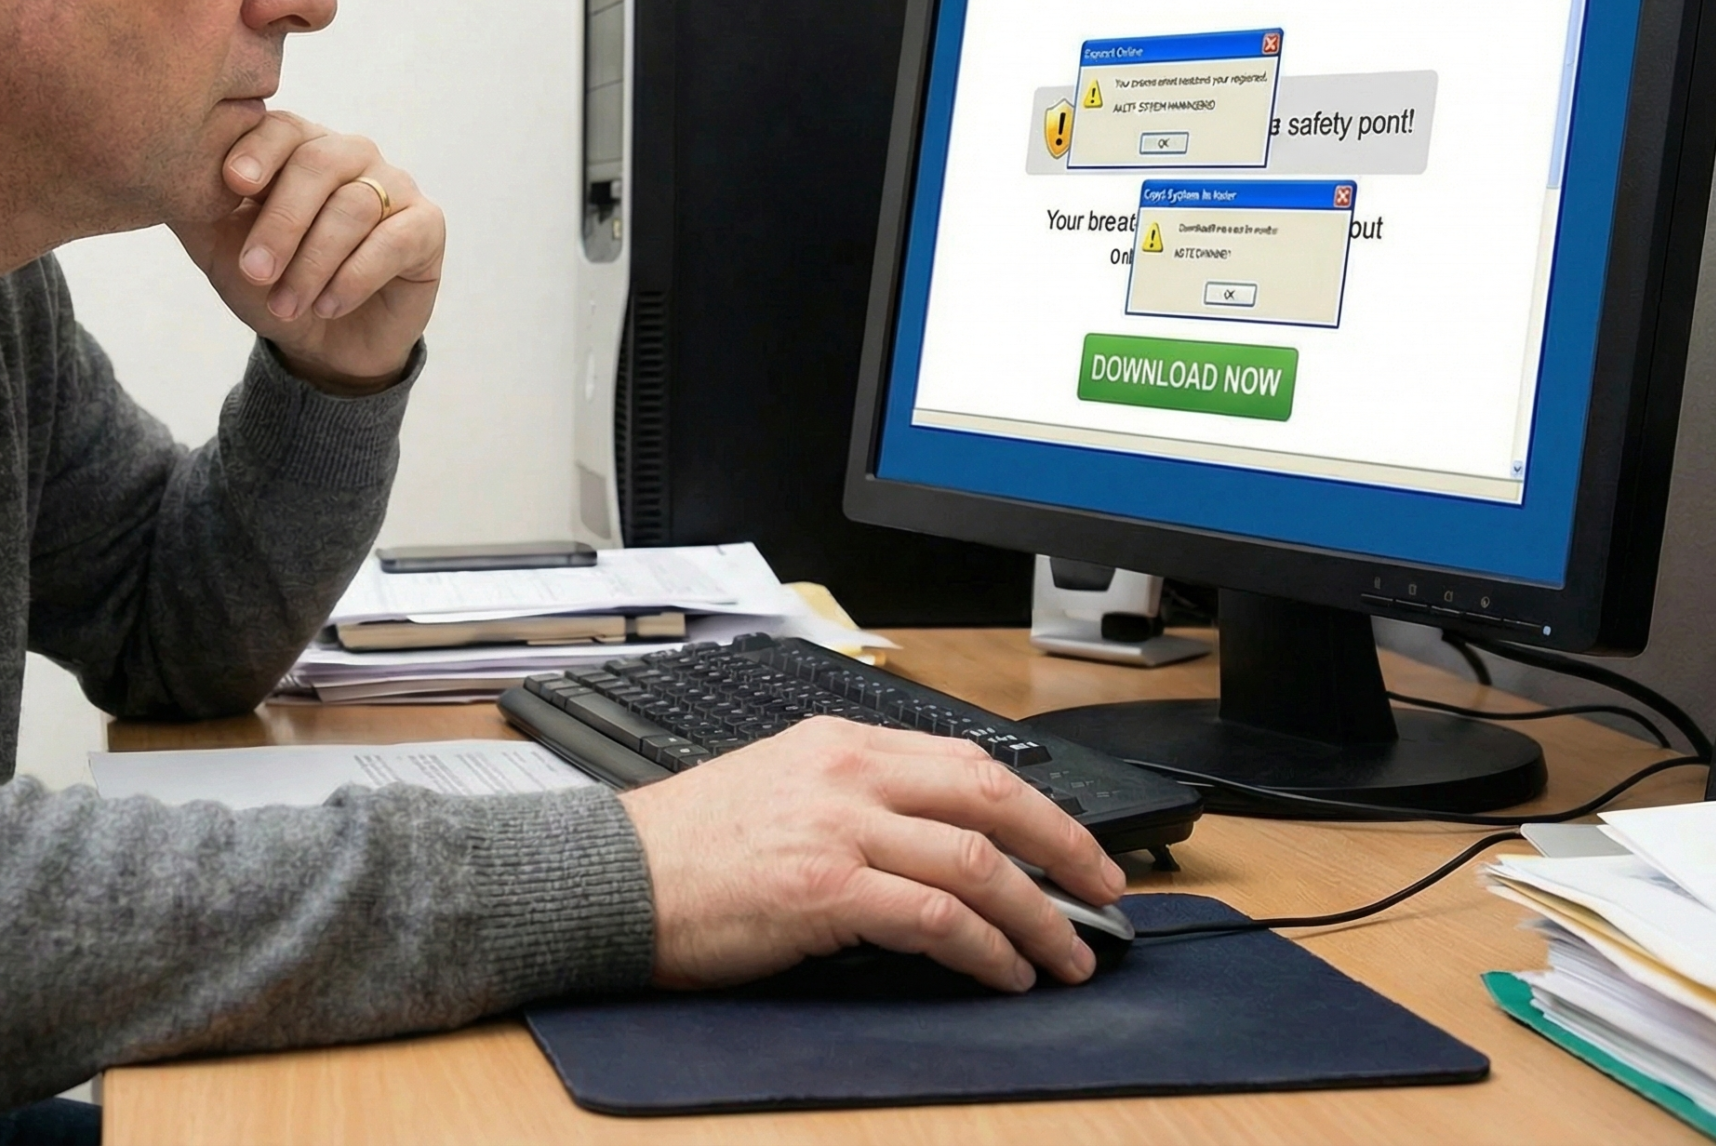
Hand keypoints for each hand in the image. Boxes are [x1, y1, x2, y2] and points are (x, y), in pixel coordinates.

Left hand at [172, 112, 443, 392]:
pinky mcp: (426, 227)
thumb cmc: (272, 284)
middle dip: (281, 222)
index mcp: (299, 147)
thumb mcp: (218, 247)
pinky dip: (356, 275)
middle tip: (255, 272)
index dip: (259, 150)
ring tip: (287, 305)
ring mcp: (393, 186)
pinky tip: (328, 305)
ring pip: (353, 206)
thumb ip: (190, 205)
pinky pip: (395, 238)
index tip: (235, 183)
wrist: (324, 345)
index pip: (282, 128)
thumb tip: (146, 168)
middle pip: (318, 164)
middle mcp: (350, 156)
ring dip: (313, 262)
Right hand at [618, 717, 1125, 991]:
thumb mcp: (775, 787)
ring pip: (976, 860)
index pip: (963, 759)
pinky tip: (1003, 973)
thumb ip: (851, 798)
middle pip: (990, 795)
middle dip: (1063, 846)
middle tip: (1104, 891)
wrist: (612, 880)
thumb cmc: (683, 850)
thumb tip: (932, 843)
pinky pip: (935, 917)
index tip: (1069, 843)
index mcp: (836, 742)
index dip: (1034, 805)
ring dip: (1037, 914)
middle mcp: (845, 773)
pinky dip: (984, 949)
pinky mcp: (825, 889)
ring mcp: (837, 828)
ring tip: (1063, 955)